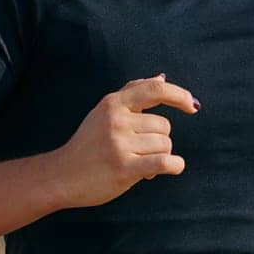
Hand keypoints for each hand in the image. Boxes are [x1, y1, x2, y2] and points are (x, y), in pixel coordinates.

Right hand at [50, 73, 199, 207]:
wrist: (61, 176)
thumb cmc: (87, 144)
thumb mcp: (104, 112)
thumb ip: (132, 93)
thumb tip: (161, 77)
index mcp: (113, 103)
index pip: (154, 90)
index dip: (178, 95)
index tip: (192, 106)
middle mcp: (116, 120)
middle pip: (164, 126)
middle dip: (159, 140)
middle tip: (140, 151)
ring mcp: (119, 143)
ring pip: (165, 145)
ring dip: (160, 156)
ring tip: (140, 163)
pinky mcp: (124, 167)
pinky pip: (165, 162)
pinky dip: (174, 166)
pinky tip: (171, 168)